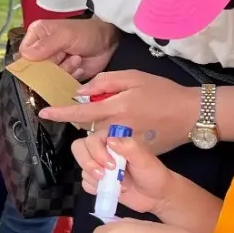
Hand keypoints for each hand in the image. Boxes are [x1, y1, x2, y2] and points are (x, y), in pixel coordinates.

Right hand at [20, 18, 117, 80]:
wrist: (108, 42)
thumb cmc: (86, 33)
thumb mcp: (66, 34)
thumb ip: (46, 44)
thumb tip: (25, 55)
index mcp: (37, 35)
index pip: (23, 54)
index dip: (33, 60)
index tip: (49, 56)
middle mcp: (41, 51)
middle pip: (35, 69)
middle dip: (52, 65)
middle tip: (65, 55)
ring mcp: (53, 64)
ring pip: (48, 78)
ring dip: (64, 70)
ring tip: (76, 58)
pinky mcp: (64, 75)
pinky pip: (60, 83)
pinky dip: (71, 76)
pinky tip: (80, 66)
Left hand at [41, 70, 198, 153]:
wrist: (190, 114)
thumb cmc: (162, 92)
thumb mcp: (133, 77)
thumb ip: (104, 82)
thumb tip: (82, 92)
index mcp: (115, 108)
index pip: (80, 112)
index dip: (60, 113)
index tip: (44, 113)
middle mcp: (118, 129)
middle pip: (86, 134)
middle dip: (81, 129)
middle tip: (86, 119)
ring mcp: (126, 145)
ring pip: (98, 146)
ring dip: (94, 141)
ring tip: (105, 132)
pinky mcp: (136, 155)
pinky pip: (113, 154)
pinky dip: (110, 148)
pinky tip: (119, 140)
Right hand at [72, 130, 174, 216]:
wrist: (157, 196)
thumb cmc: (153, 174)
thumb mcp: (145, 159)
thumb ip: (129, 147)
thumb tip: (110, 140)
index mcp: (113, 140)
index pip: (91, 139)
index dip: (96, 152)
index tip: (112, 165)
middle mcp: (103, 151)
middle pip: (79, 149)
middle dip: (88, 164)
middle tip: (103, 175)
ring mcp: (99, 167)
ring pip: (82, 168)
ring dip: (97, 179)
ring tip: (117, 184)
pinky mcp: (97, 183)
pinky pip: (85, 183)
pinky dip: (96, 188)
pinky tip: (111, 190)